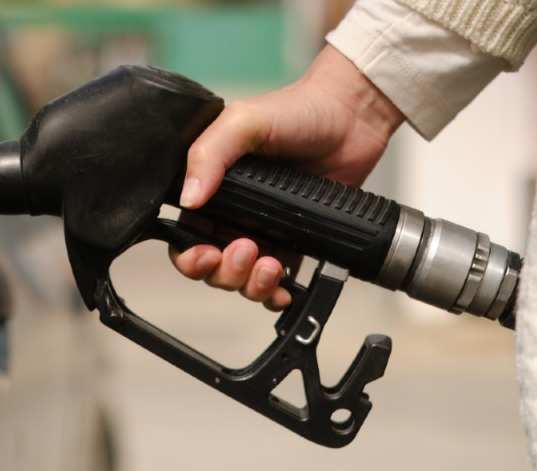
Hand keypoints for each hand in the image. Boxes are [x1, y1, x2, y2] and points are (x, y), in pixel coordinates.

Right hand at [169, 45, 404, 309]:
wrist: (352, 118)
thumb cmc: (298, 110)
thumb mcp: (243, 121)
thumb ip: (208, 154)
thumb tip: (188, 197)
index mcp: (210, 186)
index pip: (184, 234)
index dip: (189, 254)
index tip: (206, 254)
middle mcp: (232, 212)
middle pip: (211, 266)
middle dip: (224, 272)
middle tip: (246, 251)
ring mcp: (263, 230)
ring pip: (241, 280)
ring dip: (251, 284)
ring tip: (271, 264)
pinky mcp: (294, 243)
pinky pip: (276, 282)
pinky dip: (276, 294)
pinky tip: (284, 288)